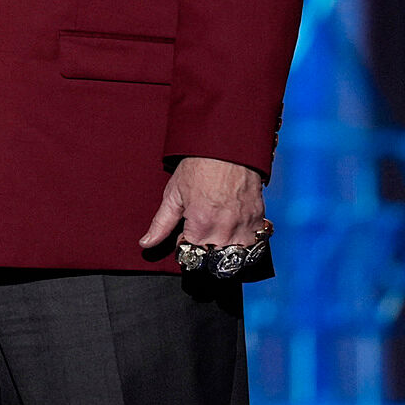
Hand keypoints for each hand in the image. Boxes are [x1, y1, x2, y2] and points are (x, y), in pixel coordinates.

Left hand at [138, 156, 264, 250]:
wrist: (227, 147)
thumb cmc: (198, 166)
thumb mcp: (174, 193)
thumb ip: (160, 224)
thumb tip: (146, 244)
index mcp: (200, 226)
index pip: (190, 255)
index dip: (185, 243)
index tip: (186, 229)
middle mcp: (224, 231)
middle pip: (212, 258)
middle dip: (204, 246)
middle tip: (202, 223)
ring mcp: (244, 226)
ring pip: (234, 254)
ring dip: (225, 245)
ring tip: (219, 224)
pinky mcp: (258, 219)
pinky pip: (252, 242)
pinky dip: (244, 238)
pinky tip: (235, 222)